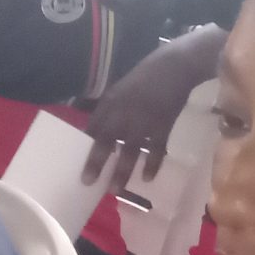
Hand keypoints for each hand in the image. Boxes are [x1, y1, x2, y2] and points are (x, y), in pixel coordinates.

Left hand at [83, 27, 222, 188]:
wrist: (177, 66)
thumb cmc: (148, 76)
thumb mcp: (122, 87)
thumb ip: (112, 108)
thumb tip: (100, 130)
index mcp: (111, 101)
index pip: (93, 127)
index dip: (85, 145)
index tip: (77, 160)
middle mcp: (123, 112)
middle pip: (106, 141)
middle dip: (96, 163)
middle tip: (89, 182)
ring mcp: (144, 120)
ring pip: (129, 150)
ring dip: (122, 171)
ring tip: (114, 189)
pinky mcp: (164, 125)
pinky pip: (156, 150)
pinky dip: (152, 164)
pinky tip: (147, 178)